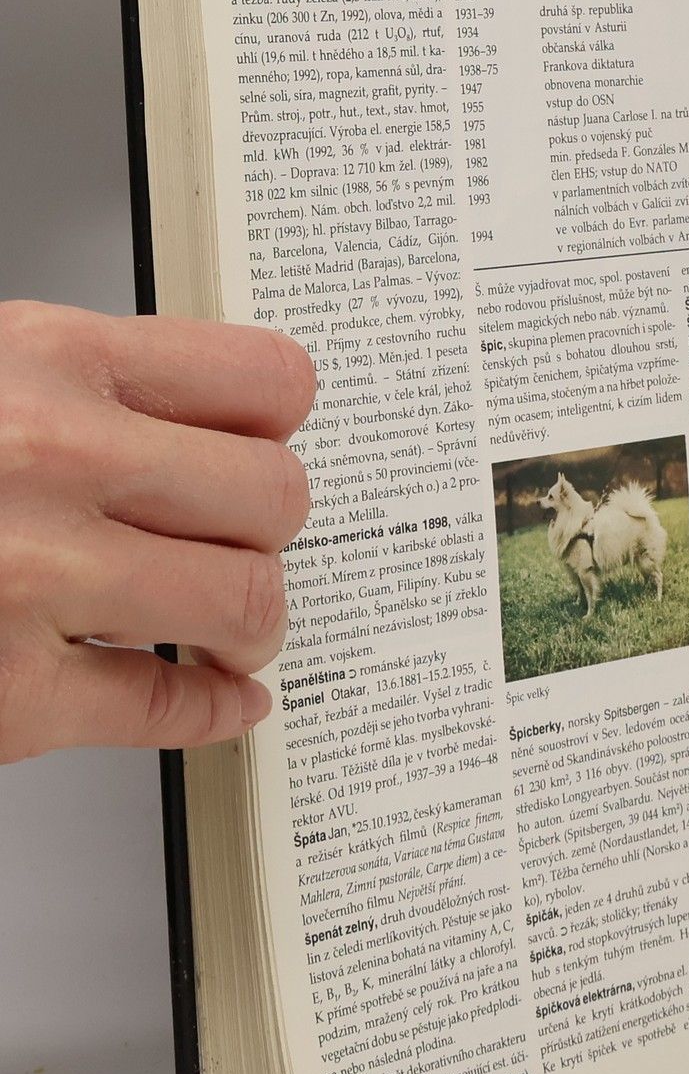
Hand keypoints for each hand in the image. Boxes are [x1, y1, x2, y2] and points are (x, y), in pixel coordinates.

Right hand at [0, 303, 314, 763]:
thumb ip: (65, 391)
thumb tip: (187, 428)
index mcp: (40, 362)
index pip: (261, 379)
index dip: (276, 425)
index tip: (269, 446)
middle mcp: (49, 460)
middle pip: (275, 494)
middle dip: (269, 529)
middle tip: (246, 544)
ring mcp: (31, 580)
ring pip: (246, 602)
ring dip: (251, 622)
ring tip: (230, 625)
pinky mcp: (5, 695)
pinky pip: (168, 707)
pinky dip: (210, 712)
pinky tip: (214, 701)